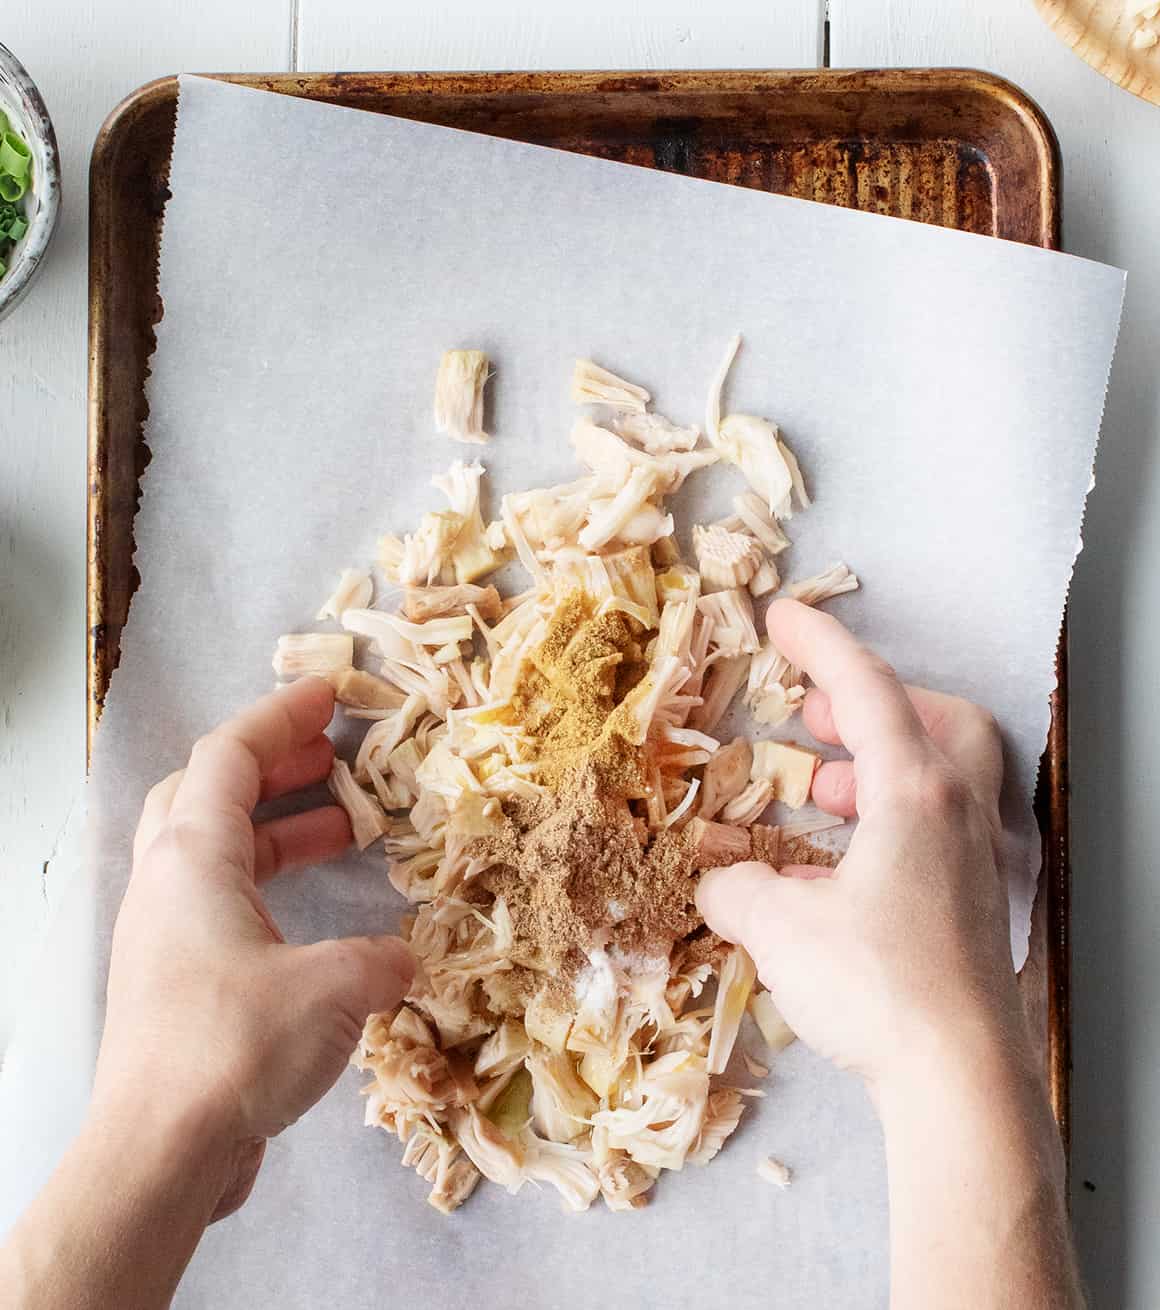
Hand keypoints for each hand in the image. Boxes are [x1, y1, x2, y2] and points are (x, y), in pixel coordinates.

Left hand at [92, 677, 413, 1220]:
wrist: (156, 1153)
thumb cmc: (233, 1047)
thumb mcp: (333, 989)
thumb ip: (382, 958)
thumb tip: (404, 959)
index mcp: (191, 858)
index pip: (228, 754)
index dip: (280, 716)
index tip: (330, 695)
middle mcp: (166, 884)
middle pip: (208, 792)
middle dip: (273, 765)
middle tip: (333, 756)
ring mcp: (163, 935)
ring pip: (214, 851)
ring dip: (277, 828)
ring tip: (347, 828)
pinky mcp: (173, 982)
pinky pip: (220, 903)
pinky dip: (269, 886)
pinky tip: (321, 918)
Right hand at [697, 598, 1024, 1091]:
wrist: (959, 1078)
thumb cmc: (876, 985)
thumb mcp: (779, 928)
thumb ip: (735, 889)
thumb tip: (716, 880)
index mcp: (914, 791)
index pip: (867, 689)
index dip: (818, 644)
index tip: (780, 616)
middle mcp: (956, 811)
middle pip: (934, 719)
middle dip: (872, 704)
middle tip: (817, 717)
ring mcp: (974, 858)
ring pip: (941, 774)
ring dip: (878, 765)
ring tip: (822, 792)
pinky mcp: (975, 902)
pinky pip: (936, 827)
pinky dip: (889, 820)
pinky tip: (840, 867)